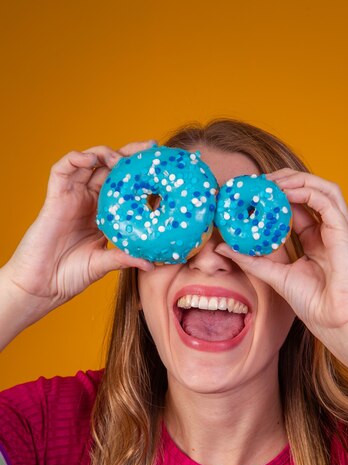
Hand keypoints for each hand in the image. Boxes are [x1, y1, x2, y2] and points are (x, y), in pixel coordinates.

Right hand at [3, 140, 155, 313]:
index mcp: (103, 214)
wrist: (41, 286)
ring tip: (120, 157)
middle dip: (129, 155)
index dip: (139, 174)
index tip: (160, 166)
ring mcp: (72, 197)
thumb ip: (124, 258)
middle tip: (149, 148)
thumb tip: (152, 263)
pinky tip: (90, 159)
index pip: (123, 186)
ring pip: (88, 163)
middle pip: (109, 168)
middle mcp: (88, 201)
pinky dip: (76, 158)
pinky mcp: (55, 197)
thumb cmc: (69, 276)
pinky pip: (62, 169)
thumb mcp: (103, 264)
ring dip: (104, 153)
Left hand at [215, 168, 347, 361]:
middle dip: (285, 182)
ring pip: (322, 188)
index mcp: (317, 241)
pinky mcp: (345, 231)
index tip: (251, 193)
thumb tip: (223, 248)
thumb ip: (252, 260)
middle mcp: (330, 231)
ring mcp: (340, 229)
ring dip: (295, 179)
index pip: (297, 208)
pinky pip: (326, 199)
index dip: (276, 197)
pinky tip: (283, 193)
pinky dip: (305, 191)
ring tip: (269, 182)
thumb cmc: (316, 306)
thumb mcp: (276, 277)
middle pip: (311, 192)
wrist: (339, 323)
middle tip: (258, 182)